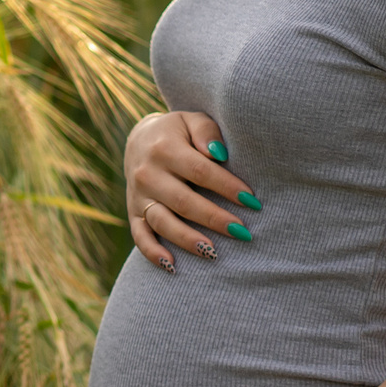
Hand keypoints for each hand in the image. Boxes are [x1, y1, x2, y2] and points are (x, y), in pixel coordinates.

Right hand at [124, 111, 260, 271]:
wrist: (139, 140)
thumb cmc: (178, 132)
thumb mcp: (191, 120)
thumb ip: (207, 131)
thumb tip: (220, 154)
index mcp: (165, 149)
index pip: (201, 171)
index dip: (227, 187)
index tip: (252, 201)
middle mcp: (148, 174)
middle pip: (184, 201)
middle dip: (214, 219)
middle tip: (242, 233)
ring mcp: (138, 195)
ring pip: (162, 222)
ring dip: (188, 239)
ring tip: (214, 252)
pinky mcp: (133, 212)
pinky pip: (140, 235)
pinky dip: (153, 252)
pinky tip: (173, 266)